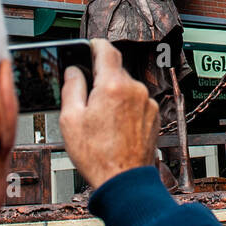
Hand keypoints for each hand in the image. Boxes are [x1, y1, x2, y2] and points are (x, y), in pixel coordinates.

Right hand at [59, 39, 159, 190]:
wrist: (124, 180)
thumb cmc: (98, 155)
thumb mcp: (71, 120)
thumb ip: (72, 88)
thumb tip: (74, 72)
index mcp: (114, 86)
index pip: (106, 49)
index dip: (94, 45)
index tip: (88, 46)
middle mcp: (135, 89)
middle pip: (115, 71)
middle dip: (100, 79)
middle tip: (86, 98)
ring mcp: (148, 103)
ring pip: (126, 88)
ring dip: (114, 95)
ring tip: (100, 121)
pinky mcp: (154, 115)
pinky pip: (137, 102)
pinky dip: (126, 108)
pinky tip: (115, 127)